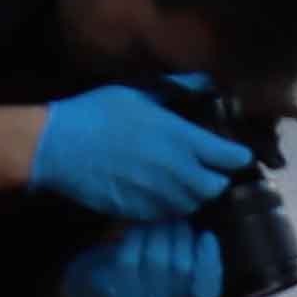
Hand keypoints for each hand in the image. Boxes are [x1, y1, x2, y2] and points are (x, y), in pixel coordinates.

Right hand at [29, 83, 254, 223]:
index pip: (230, 157)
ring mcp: (158, 196)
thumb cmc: (98, 113)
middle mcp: (177, 172)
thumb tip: (207, 82)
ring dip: (193, 194)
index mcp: (182, 139)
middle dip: (217, 179)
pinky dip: (170, 206)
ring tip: (184, 181)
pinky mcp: (139, 213)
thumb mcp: (139, 91)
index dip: (237, 156)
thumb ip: (178, 88)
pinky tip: (160, 192)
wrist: (58, 147)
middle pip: (216, 187)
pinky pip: (167, 215)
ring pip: (192, 204)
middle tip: (208, 169)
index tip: (237, 154)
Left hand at [61, 218, 223, 296]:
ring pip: (157, 260)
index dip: (209, 262)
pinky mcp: (117, 288)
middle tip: (179, 217)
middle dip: (182, 235)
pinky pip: (131, 256)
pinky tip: (141, 226)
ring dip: (160, 231)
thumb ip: (197, 247)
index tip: (207, 235)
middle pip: (183, 268)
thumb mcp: (182, 260)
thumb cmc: (155, 262)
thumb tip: (213, 213)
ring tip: (161, 219)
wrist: (107, 280)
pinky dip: (138, 235)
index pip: (206, 290)